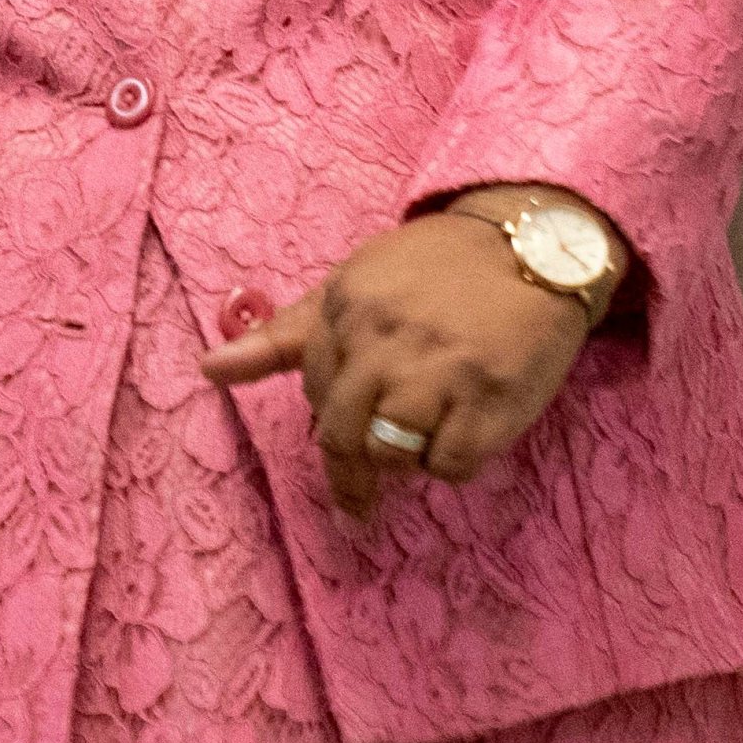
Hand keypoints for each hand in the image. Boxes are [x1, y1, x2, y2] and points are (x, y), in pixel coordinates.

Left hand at [199, 205, 599, 517]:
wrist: (533, 243)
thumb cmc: (433, 268)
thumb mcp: (349, 283)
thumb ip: (282, 333)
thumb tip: (209, 370)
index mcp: (346, 312)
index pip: (313, 391)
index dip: (331, 414)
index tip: (348, 428)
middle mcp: (386, 342)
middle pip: (341, 435)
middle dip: (347, 474)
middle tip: (358, 498)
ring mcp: (440, 372)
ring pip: (392, 455)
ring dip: (402, 461)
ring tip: (422, 440)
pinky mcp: (492, 399)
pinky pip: (450, 464)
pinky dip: (451, 463)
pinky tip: (463, 433)